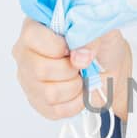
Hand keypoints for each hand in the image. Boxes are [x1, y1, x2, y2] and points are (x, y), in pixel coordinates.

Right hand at [12, 19, 133, 123]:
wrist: (110, 69)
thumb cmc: (102, 47)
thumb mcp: (103, 31)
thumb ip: (90, 36)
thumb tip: (79, 56)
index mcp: (36, 27)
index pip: (32, 37)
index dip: (58, 47)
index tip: (75, 48)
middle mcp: (26, 53)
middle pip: (40, 69)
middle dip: (70, 70)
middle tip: (81, 65)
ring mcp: (28, 79)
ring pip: (49, 93)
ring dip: (75, 87)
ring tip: (81, 78)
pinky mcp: (37, 102)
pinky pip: (56, 110)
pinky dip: (76, 103)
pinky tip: (79, 92)